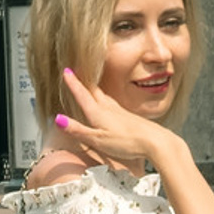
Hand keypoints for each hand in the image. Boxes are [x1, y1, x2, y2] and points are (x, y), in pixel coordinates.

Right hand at [53, 67, 175, 173]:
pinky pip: (113, 104)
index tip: (66, 71)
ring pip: (104, 97)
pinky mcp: (129, 118)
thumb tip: (58, 119)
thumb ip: (78, 130)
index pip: (82, 95)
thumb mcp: (98, 140)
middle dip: (83, 82)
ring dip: (94, 90)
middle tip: (75, 72)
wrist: (155, 142)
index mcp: (99, 113)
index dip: (73, 83)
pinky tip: (109, 105)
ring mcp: (121, 112)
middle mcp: (109, 109)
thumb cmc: (127, 143)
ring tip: (89, 86)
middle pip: (93, 92)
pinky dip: (105, 100)